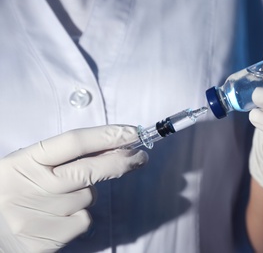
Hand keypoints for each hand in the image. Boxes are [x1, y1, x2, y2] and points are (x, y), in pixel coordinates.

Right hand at [0, 125, 147, 251]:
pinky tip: (57, 218)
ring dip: (86, 194)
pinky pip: (82, 221)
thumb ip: (60, 159)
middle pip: (90, 170)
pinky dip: (78, 217)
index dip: (107, 135)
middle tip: (140, 157)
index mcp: (23, 162)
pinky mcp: (46, 241)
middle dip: (121, 161)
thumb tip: (109, 148)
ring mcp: (39, 216)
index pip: (74, 142)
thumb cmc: (9, 193)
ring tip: (59, 199)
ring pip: (89, 197)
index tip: (132, 132)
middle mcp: (31, 187)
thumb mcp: (25, 167)